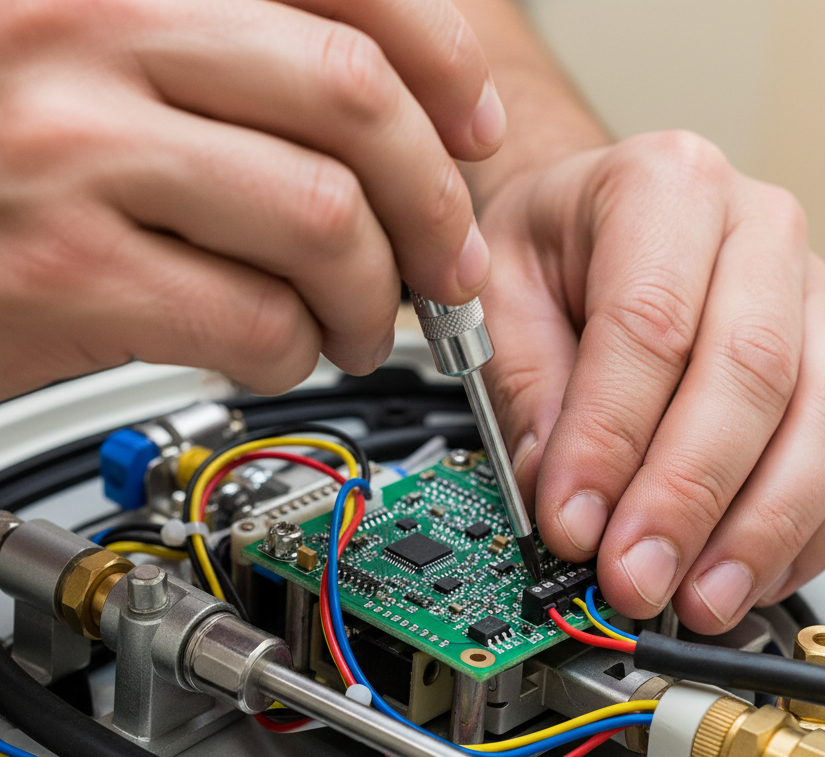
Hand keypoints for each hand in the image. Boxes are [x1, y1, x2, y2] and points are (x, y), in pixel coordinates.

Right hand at [0, 0, 504, 398]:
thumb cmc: (6, 151)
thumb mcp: (106, 58)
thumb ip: (236, 62)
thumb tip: (400, 117)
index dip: (440, 58)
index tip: (474, 129)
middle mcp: (94, 25)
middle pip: (354, 99)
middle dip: (434, 204)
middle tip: (446, 263)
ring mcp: (77, 149)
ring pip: (324, 221)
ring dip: (374, 298)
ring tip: (361, 325)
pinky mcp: (67, 272)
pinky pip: (256, 319)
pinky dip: (298, 352)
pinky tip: (277, 350)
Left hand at [479, 132, 824, 633]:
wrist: (597, 225)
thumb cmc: (553, 252)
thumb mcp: (499, 298)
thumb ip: (528, 394)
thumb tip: (563, 505)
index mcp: (665, 187)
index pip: (650, 325)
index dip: (611, 440)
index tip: (572, 528)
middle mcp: (760, 233)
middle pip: (754, 372)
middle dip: (690, 497)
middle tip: (637, 578)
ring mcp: (815, 300)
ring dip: (764, 528)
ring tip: (700, 599)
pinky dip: (811, 529)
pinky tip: (753, 574)